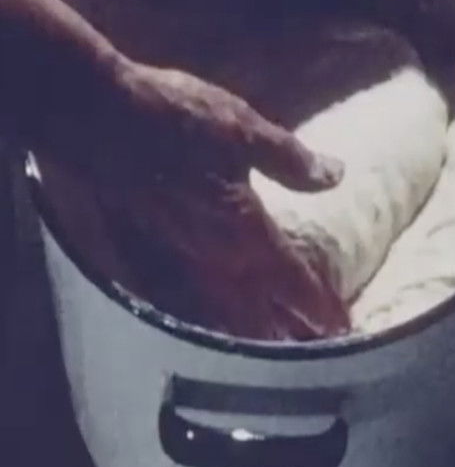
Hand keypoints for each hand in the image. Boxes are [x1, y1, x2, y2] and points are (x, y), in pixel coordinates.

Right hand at [40, 58, 348, 339]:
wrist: (100, 119)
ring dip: (249, 332)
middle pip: (257, 311)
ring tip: (271, 346)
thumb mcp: (243, 129)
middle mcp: (212, 256)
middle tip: (313, 348)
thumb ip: (290, 160)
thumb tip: (335, 174)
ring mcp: (177, 258)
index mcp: (243, 228)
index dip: (319, 303)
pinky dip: (205, 316)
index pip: (291, 279)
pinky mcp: (148, 251)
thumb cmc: (176, 119)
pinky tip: (208, 318)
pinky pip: (184, 299)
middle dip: (288, 332)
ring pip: (220, 312)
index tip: (342, 326)